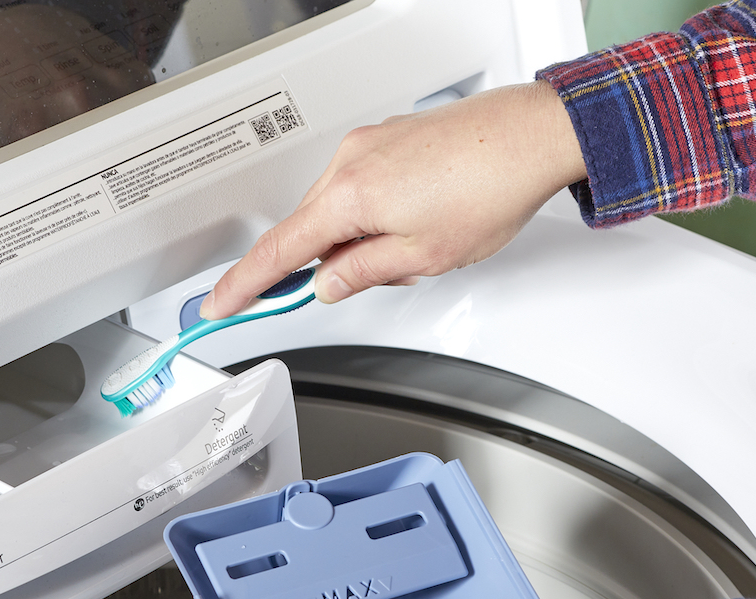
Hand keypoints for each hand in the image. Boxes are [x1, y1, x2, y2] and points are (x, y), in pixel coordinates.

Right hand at [200, 80, 585, 317]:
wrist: (533, 136)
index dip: (246, 285)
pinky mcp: (392, 136)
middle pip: (312, 228)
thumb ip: (363, 273)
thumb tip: (328, 283)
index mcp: (349, 195)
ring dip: (364, 236)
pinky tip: (421, 218)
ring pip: (342, 207)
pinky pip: (365, 184)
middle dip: (335, 261)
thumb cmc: (490, 189)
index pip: (280, 251)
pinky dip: (379, 211)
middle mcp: (351, 161)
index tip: (221, 305)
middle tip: (378, 277)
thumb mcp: (422, 256)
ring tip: (421, 243)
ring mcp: (371, 143)